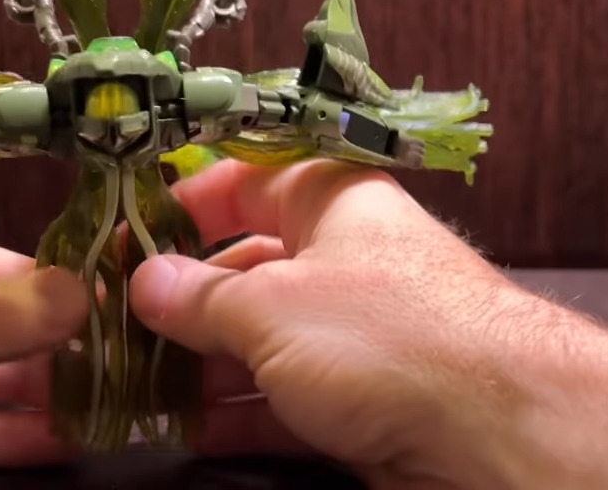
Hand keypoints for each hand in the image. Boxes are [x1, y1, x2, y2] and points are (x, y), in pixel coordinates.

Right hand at [133, 159, 607, 489]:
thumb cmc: (387, 334)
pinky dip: (234, 410)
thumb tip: (145, 280)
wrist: (498, 429)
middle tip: (109, 326)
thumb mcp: (272, 306)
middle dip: (179, 299)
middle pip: (247, 267)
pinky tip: (182, 428)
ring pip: (261, 340)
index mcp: (331, 201)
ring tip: (130, 384)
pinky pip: (283, 396)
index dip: (184, 202)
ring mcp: (356, 334)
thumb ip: (201, 297)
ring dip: (198, 363)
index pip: (246, 179)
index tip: (122, 236)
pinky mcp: (363, 400)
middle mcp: (345, 259)